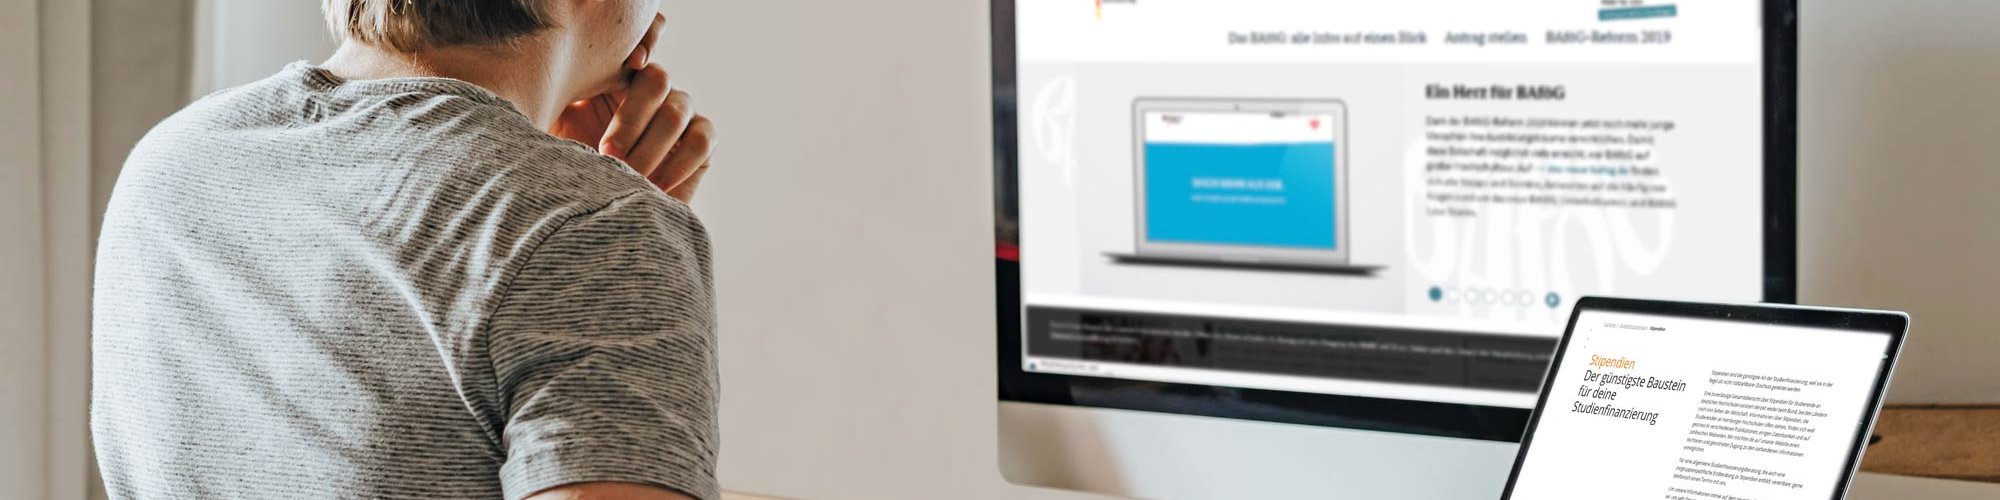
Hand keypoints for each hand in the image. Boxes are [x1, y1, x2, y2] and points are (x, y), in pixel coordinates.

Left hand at [551, 13, 714, 203]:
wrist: (595, 212)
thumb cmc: (570, 168)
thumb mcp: (555, 127)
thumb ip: (557, 96)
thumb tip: (554, 78)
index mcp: (617, 76)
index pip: (643, 38)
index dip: (647, 38)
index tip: (631, 63)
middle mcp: (653, 89)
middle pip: (657, 79)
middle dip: (631, 118)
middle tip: (606, 153)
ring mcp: (681, 113)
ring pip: (676, 112)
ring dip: (649, 146)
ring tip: (626, 175)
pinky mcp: (701, 142)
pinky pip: (700, 140)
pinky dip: (678, 163)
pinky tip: (655, 185)